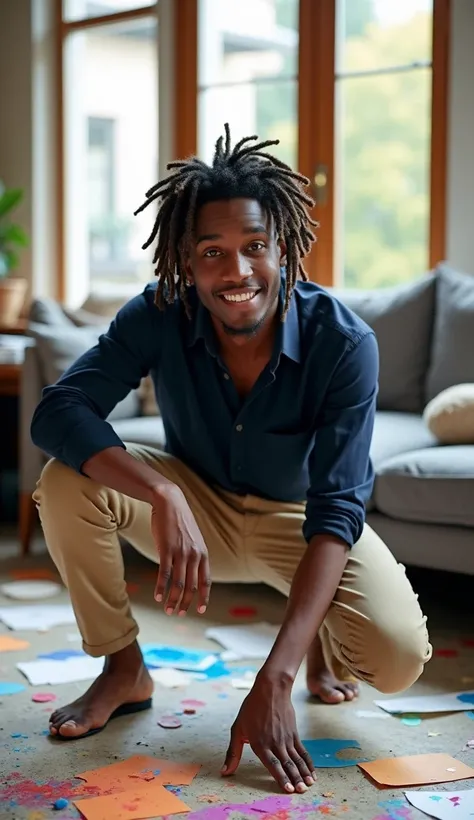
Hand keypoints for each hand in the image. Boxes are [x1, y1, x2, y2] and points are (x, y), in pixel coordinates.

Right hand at [151, 484, 210, 615]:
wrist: (170, 502)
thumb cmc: (179, 521)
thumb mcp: (192, 539)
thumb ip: (193, 555)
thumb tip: (188, 572)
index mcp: (203, 554)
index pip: (206, 581)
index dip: (204, 597)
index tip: (200, 610)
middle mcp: (194, 555)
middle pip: (191, 586)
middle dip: (185, 603)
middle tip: (178, 614)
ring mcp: (181, 553)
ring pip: (178, 583)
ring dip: (173, 599)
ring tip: (168, 610)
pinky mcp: (166, 550)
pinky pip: (164, 574)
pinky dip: (161, 587)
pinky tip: (158, 596)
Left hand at [222, 676, 315, 792]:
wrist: (271, 689)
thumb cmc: (251, 708)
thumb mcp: (237, 729)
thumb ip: (233, 752)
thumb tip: (224, 772)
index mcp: (260, 744)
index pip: (272, 765)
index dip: (281, 778)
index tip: (289, 790)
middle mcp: (275, 743)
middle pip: (287, 765)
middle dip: (296, 780)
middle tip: (302, 791)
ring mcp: (286, 738)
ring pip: (297, 760)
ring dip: (304, 773)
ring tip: (309, 785)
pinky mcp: (294, 734)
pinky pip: (302, 751)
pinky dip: (308, 763)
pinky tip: (312, 772)